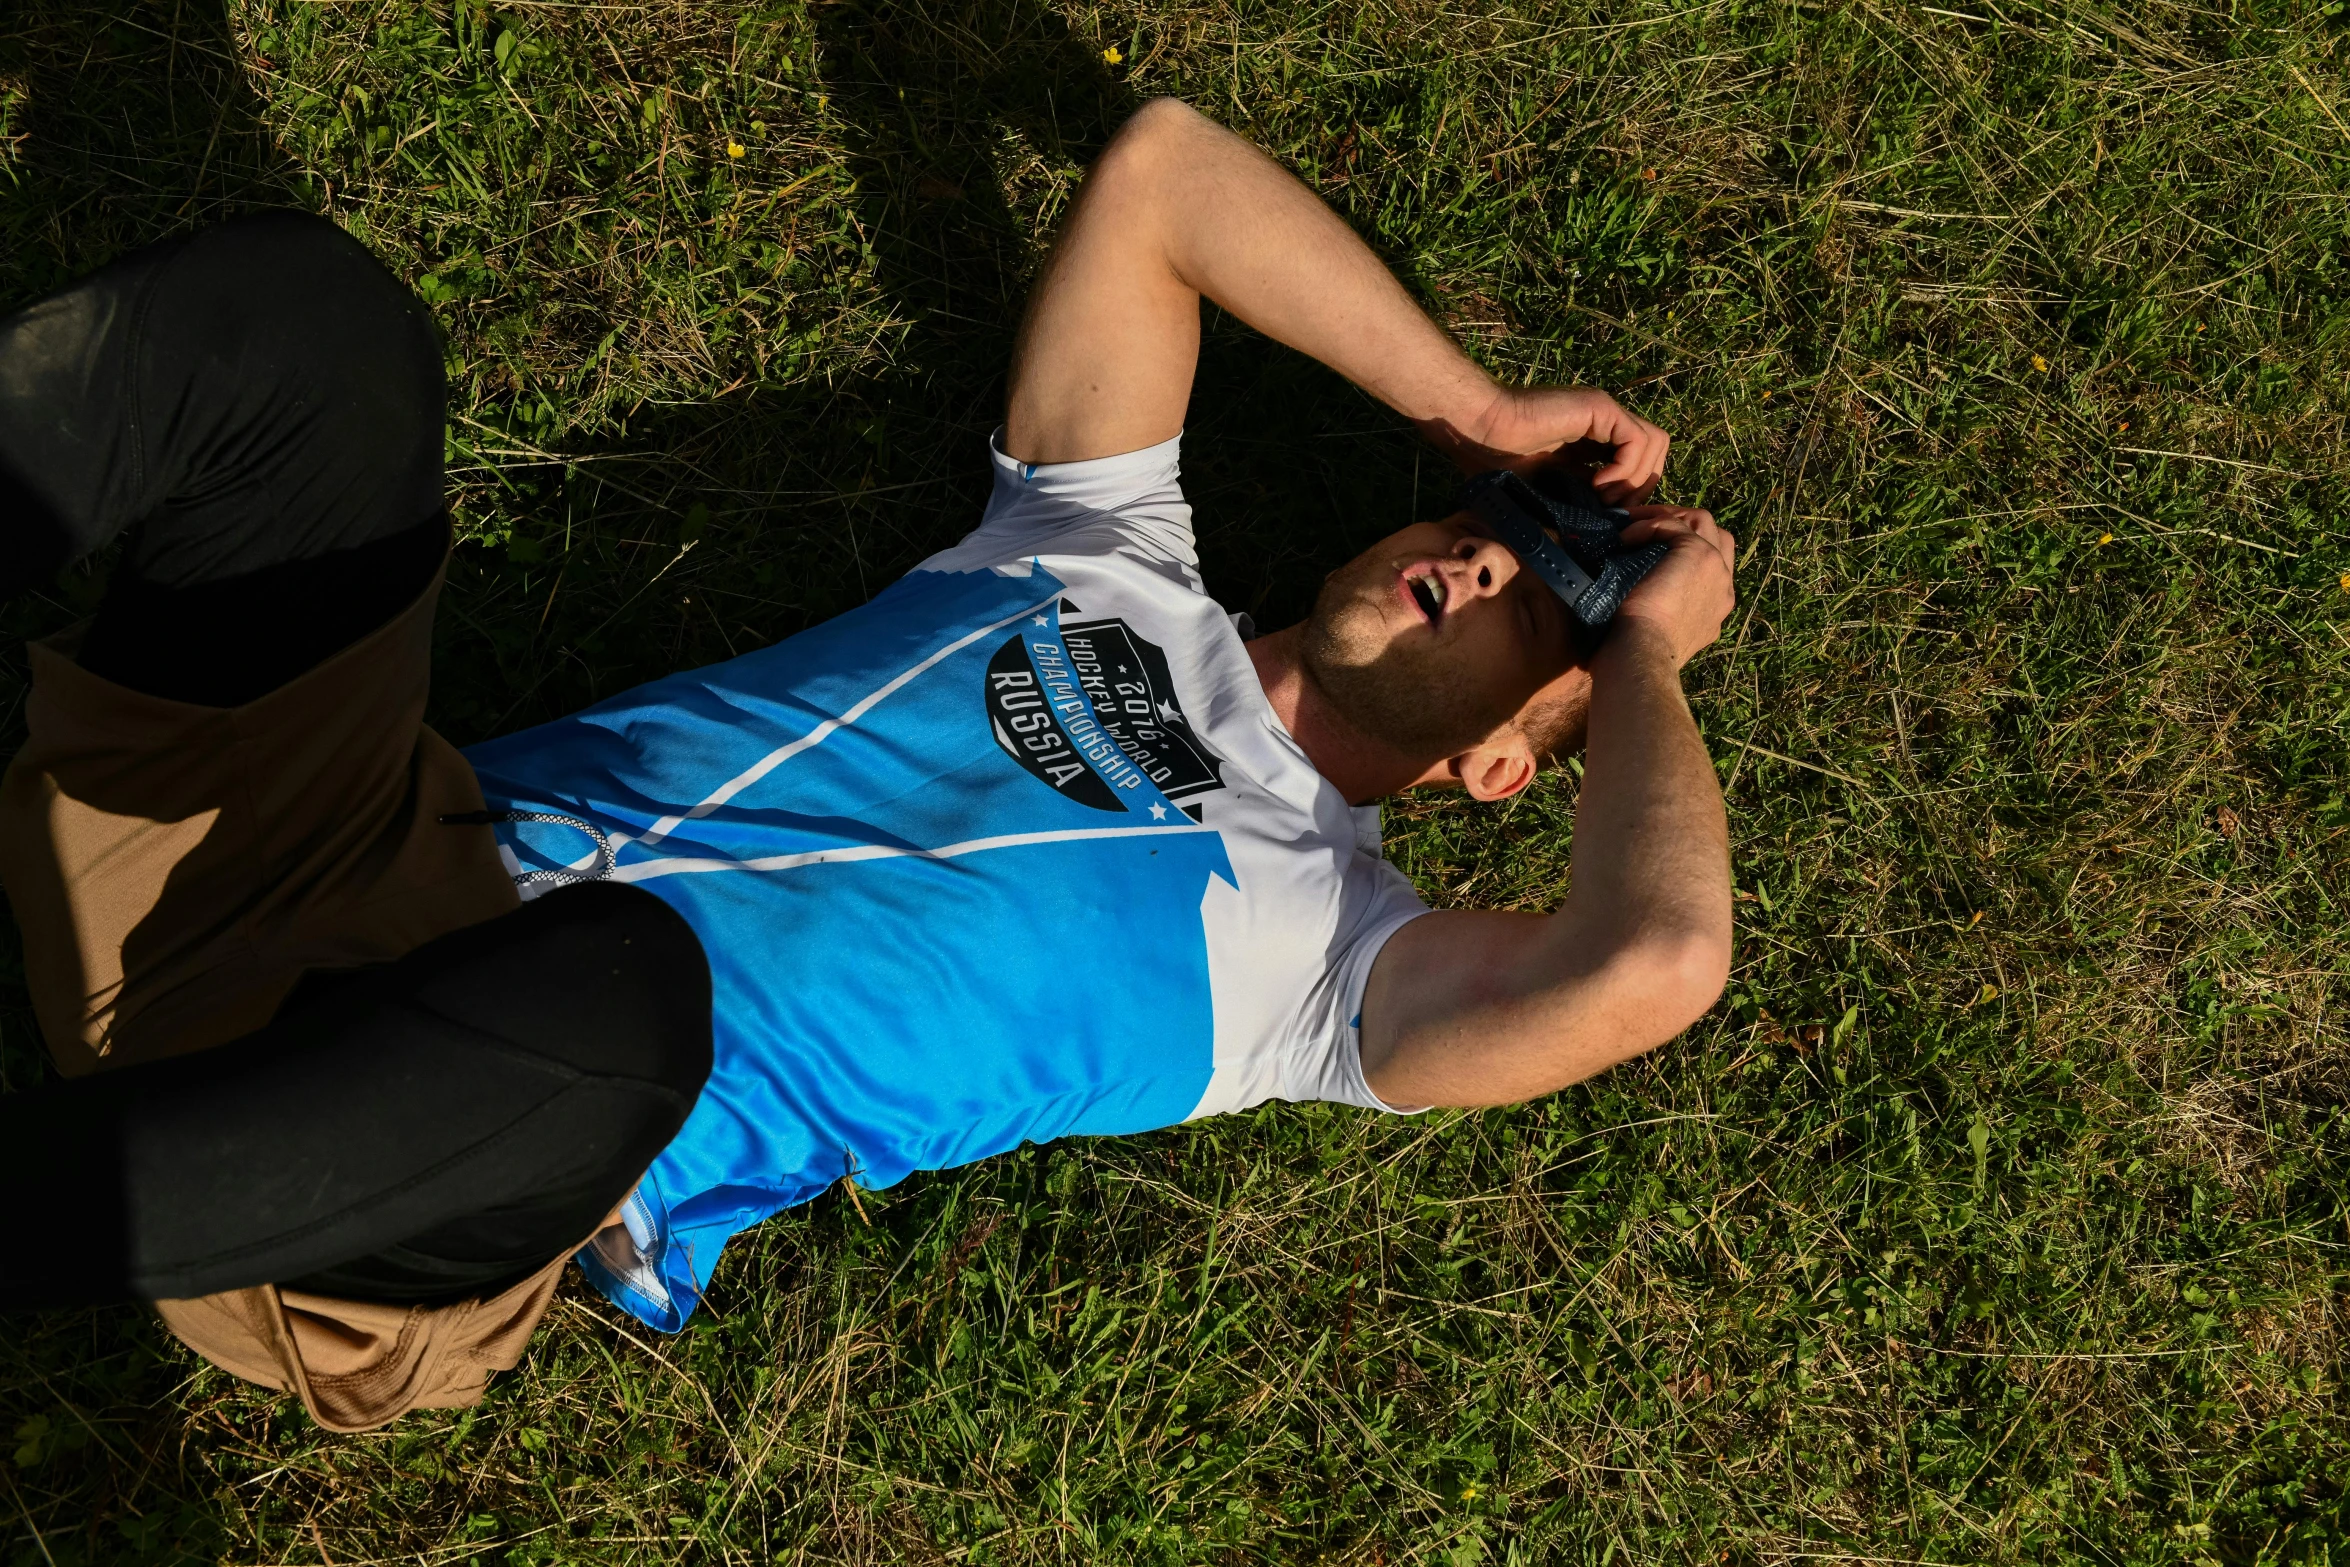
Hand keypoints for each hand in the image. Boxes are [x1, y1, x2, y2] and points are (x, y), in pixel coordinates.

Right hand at [1419, 385, 1669, 501]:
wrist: (1480, 431)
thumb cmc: (1497, 461)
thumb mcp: (1548, 490)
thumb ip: (1577, 500)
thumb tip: (1602, 530)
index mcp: (1593, 442)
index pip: (1639, 464)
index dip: (1631, 494)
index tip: (1608, 517)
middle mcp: (1605, 424)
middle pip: (1655, 454)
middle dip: (1640, 489)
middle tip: (1610, 511)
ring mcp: (1606, 413)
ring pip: (1655, 445)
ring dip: (1635, 479)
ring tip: (1603, 498)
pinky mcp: (1601, 409)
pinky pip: (1639, 440)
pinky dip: (1626, 469)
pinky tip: (1598, 485)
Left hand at [1610, 504, 1735, 668]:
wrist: (1644, 652)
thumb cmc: (1640, 651)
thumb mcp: (1664, 629)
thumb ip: (1667, 609)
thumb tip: (1639, 593)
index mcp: (1718, 604)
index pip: (1716, 560)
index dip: (1686, 546)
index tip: (1653, 546)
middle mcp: (1724, 585)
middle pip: (1715, 534)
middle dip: (1681, 523)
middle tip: (1644, 527)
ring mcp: (1716, 567)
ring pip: (1700, 520)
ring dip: (1664, 516)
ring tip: (1632, 523)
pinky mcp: (1698, 553)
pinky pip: (1673, 525)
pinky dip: (1647, 525)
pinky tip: (1625, 537)